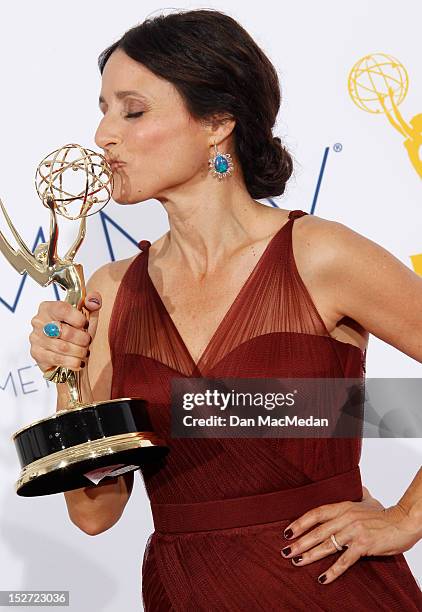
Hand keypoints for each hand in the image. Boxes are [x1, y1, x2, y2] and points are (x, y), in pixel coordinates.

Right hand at [29, 292, 101, 372]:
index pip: (63, 309)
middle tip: (87, 341)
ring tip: (84, 351)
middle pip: (65, 331)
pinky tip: (78, 361)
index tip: (85, 324)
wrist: (70, 353)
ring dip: (79, 351)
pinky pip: (57, 359)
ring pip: (63, 347)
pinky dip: (72, 362)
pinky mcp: (37, 354)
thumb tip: (92, 300)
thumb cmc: (77, 331)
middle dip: (82, 339)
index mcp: (49, 307)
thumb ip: (93, 302)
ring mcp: (36, 338)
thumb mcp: (88, 315)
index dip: (78, 319)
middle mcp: (39, 321)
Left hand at [280, 486, 419, 583]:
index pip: (316, 513)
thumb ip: (359, 496)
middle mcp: (346, 517)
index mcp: (344, 507)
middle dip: (300, 542)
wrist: (403, 522)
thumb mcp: (368, 501)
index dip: (300, 522)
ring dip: (310, 555)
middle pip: (317, 531)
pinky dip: (333, 570)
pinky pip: (344, 560)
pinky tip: (323, 578)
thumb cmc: (385, 515)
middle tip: (286, 551)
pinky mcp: (363, 545)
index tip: (287, 532)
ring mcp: (354, 531)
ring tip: (297, 562)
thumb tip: (358, 487)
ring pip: (327, 545)